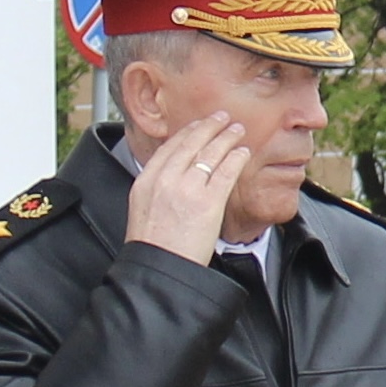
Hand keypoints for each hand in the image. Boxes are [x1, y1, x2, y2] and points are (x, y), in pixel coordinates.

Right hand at [126, 111, 255, 256]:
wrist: (161, 269)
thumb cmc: (154, 246)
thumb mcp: (142, 208)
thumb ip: (156, 188)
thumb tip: (172, 175)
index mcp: (146, 180)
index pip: (170, 147)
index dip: (188, 132)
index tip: (199, 125)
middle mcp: (165, 179)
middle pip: (191, 143)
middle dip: (210, 127)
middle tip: (222, 118)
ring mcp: (187, 189)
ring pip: (211, 153)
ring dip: (227, 138)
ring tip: (238, 130)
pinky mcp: (208, 202)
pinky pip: (225, 172)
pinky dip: (236, 158)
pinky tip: (243, 152)